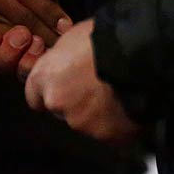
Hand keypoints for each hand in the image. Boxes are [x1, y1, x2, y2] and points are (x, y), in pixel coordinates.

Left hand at [22, 20, 139, 147]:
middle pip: (62, 111)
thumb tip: (64, 62)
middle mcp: (57, 103)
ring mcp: (82, 122)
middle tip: (98, 88)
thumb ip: (62, 58)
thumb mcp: (73, 37)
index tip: (65, 87)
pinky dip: (119, 125)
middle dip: (77, 103)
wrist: (138, 53)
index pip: (35, 97)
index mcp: (44, 77)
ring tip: (118, 95)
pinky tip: (129, 107)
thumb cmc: (106, 37)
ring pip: (87, 123)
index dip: (53, 91)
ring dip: (99, 114)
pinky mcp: (107, 136)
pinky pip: (112, 134)